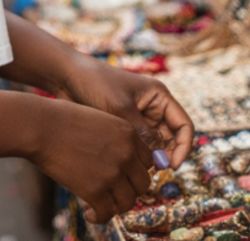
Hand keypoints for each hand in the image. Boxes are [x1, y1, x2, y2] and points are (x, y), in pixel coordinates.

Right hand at [32, 100, 153, 223]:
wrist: (40, 126)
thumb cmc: (62, 118)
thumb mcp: (98, 120)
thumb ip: (114, 139)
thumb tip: (120, 162)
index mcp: (128, 133)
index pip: (147, 161)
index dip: (135, 170)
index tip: (123, 176)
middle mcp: (126, 154)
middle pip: (143, 184)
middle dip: (129, 189)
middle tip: (113, 191)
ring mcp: (112, 173)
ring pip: (128, 202)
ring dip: (116, 205)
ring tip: (101, 203)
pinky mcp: (96, 191)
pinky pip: (108, 213)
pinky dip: (100, 217)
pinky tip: (90, 213)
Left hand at [58, 58, 193, 171]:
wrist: (66, 76)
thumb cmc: (95, 84)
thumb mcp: (121, 109)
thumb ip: (144, 135)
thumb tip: (161, 162)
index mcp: (158, 96)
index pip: (184, 125)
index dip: (183, 147)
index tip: (171, 165)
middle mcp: (152, 107)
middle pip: (171, 138)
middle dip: (166, 155)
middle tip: (152, 172)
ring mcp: (139, 117)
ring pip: (155, 145)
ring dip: (151, 158)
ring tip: (136, 169)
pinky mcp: (124, 126)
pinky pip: (138, 146)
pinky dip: (137, 157)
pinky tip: (126, 165)